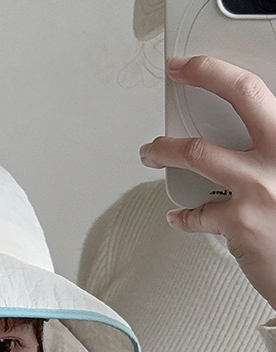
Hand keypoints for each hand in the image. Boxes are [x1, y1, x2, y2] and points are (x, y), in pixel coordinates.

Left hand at [139, 56, 275, 309]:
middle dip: (204, 77)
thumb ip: (269, 154)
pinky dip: (183, 217)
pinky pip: (196, 215)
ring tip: (150, 152)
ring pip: (199, 153)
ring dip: (165, 150)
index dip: (220, 72)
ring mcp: (262, 187)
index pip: (260, 91)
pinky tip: (179, 217)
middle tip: (177, 75)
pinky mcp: (240, 223)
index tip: (195, 65)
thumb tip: (240, 140)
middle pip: (243, 97)